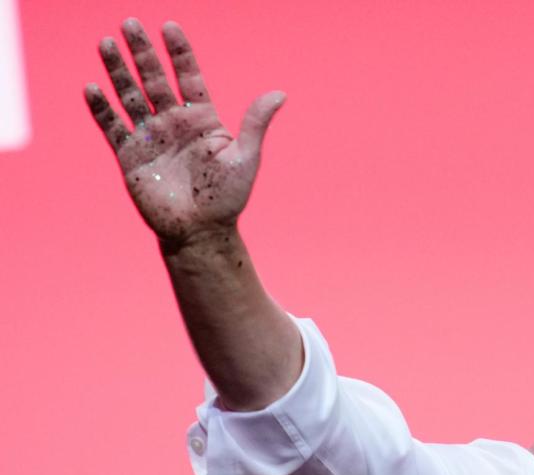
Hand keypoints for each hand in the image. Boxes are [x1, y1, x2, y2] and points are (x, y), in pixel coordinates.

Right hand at [84, 18, 284, 249]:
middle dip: (142, 52)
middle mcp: (174, 122)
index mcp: (202, 119)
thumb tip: (280, 93)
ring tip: (106, 43)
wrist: (200, 231)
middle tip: (130, 23)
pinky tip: (93, 87)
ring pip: (130, 96)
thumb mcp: (246, 158)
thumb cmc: (227, 197)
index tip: (170, 26)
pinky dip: (102, 108)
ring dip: (118, 71)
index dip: (179, 53)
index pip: (189, 77)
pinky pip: (113, 127)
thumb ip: (256, 123)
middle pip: (154, 79)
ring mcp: (151, 137)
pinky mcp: (130, 156)